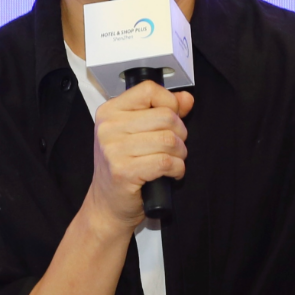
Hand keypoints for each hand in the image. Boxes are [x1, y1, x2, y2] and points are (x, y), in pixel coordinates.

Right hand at [87, 81, 193, 229]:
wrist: (107, 205)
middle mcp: (108, 128)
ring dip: (180, 154)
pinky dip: (177, 169)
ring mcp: (114, 150)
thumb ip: (162, 111)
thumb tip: (186, 99)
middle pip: (165, 116)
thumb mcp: (138, 133)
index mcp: (109, 112)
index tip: (171, 118)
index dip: (169, 102)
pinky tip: (171, 173)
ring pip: (169, 140)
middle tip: (174, 147)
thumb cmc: (123, 168)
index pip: (149, 90)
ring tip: (172, 161)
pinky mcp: (124, 171)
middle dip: (180, 134)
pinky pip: (166, 162)